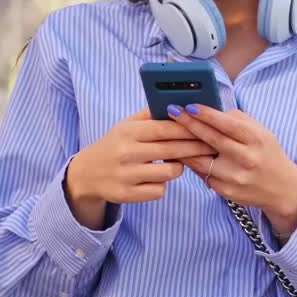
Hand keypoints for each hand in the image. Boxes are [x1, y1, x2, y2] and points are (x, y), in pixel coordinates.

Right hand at [65, 108, 215, 227]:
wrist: (85, 174)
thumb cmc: (114, 145)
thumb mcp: (125, 125)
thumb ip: (150, 115)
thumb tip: (177, 101)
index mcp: (127, 132)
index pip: (164, 128)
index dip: (188, 127)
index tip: (206, 127)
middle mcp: (126, 153)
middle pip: (172, 150)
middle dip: (196, 147)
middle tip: (211, 145)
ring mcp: (126, 176)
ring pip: (169, 173)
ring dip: (179, 168)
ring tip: (177, 162)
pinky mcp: (126, 195)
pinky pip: (159, 190)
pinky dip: (162, 185)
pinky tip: (157, 178)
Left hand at [169, 104, 296, 235]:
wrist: (282, 188)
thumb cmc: (268, 154)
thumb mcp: (262, 132)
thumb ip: (238, 120)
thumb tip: (211, 110)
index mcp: (257, 140)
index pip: (227, 124)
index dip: (206, 114)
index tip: (189, 105)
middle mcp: (247, 158)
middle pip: (212, 139)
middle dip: (189, 124)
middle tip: (173, 112)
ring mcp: (236, 177)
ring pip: (201, 160)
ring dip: (184, 146)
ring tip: (171, 134)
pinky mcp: (227, 192)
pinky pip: (203, 175)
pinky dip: (194, 164)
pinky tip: (185, 154)